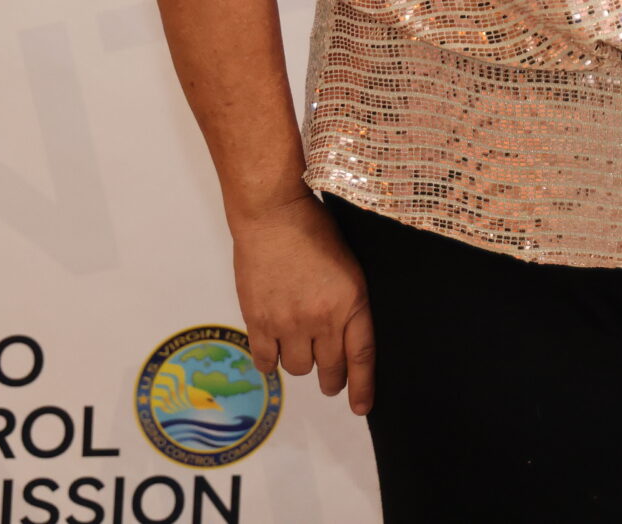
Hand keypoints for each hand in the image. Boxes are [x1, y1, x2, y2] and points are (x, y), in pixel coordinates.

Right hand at [230, 192, 375, 415]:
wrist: (274, 215)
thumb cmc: (316, 230)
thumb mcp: (351, 266)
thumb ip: (350, 304)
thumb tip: (348, 337)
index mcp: (352, 302)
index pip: (361, 356)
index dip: (363, 386)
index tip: (362, 407)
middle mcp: (321, 318)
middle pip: (329, 369)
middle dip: (332, 378)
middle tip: (330, 378)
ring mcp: (288, 322)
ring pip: (298, 368)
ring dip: (301, 362)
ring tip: (301, 346)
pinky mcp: (259, 321)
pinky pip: (266, 361)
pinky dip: (271, 361)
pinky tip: (276, 349)